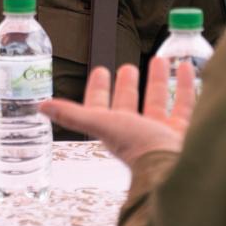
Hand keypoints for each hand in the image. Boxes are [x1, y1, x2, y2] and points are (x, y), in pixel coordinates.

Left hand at [41, 59, 194, 167]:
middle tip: (127, 67)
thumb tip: (40, 106)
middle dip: (127, 86)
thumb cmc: (137, 146)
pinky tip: (186, 68)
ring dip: (157, 82)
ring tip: (159, 60)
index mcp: (115, 130)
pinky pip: (184, 105)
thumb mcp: (102, 124)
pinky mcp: (183, 132)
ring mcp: (160, 133)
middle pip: (129, 104)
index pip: (101, 106)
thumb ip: (72, 114)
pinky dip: (184, 86)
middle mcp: (137, 132)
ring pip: (157, 102)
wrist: (175, 165)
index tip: (99, 72)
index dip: (98, 89)